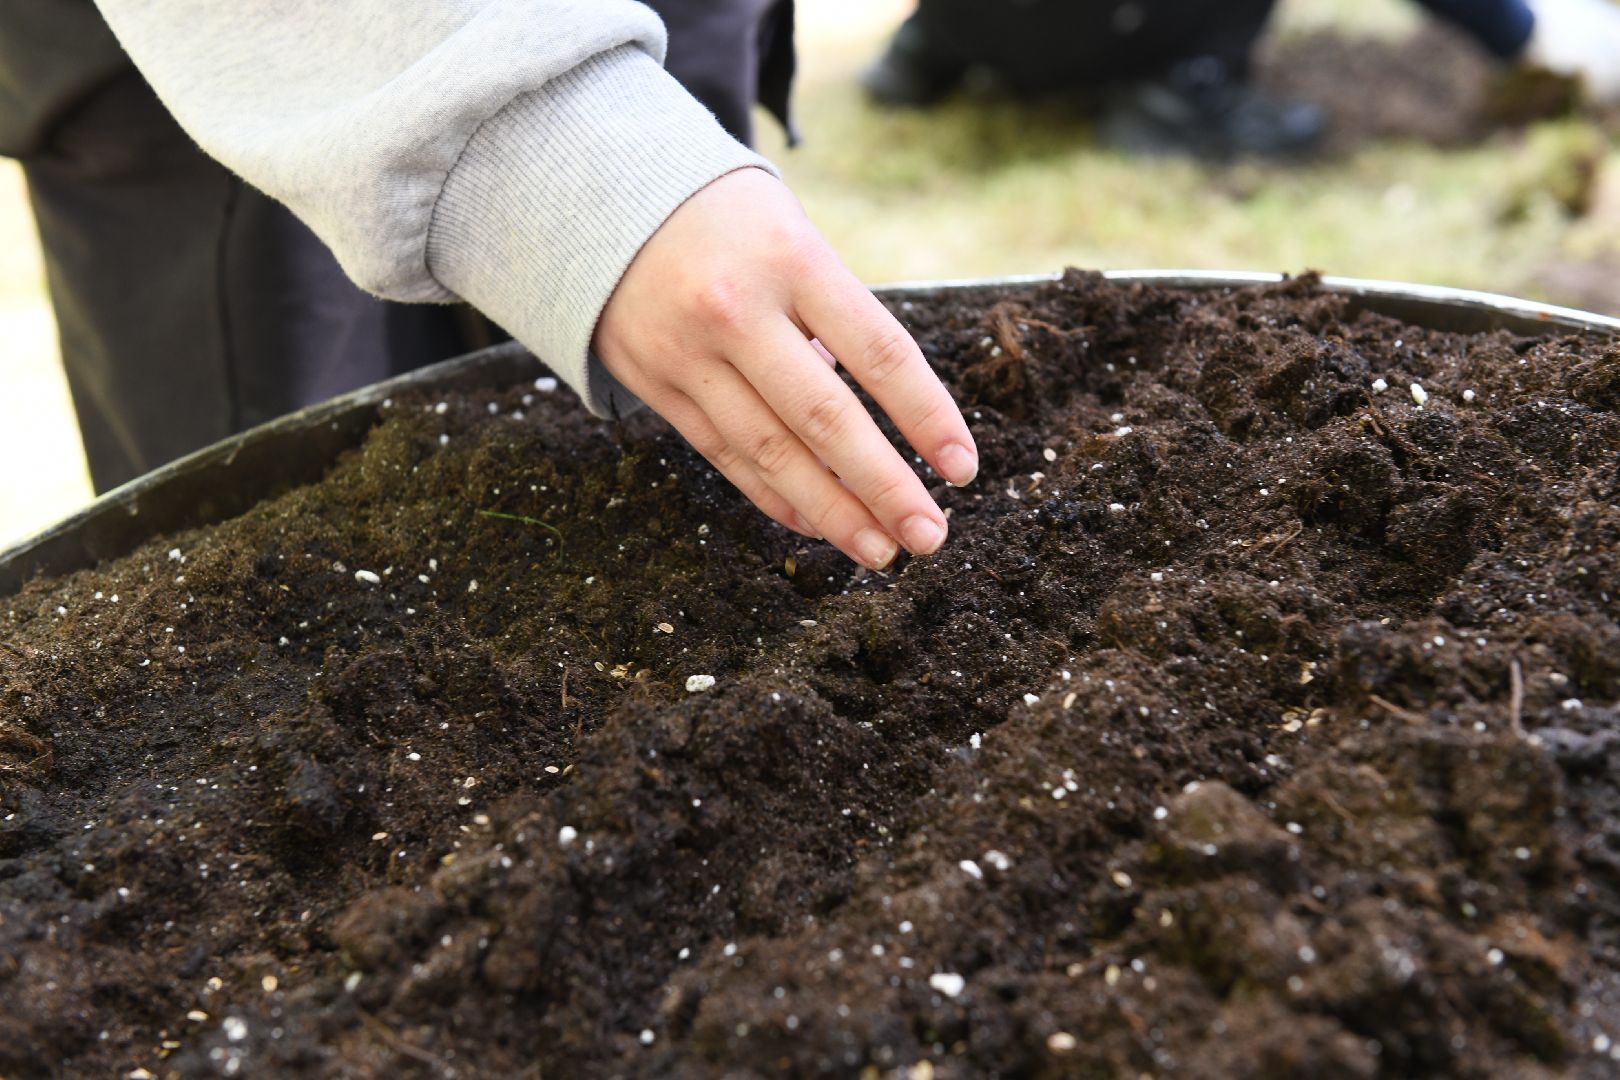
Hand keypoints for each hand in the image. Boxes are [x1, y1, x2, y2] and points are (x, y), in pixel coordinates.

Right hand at [593, 169, 977, 569]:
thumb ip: (835, 315)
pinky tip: (817, 525)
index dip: (926, 417)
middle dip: (885, 487)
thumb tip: (876, 416)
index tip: (962, 468)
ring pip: (773, 452)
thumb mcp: (792, 233)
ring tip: (881, 550)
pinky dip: (775, 496)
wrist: (600, 196)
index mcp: (792, 259)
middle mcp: (738, 311)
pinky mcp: (656, 385)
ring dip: (834, 511)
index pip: (879, 352)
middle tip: (929, 536)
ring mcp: (690, 354)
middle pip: (826, 419)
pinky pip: (726, 455)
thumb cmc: (728, 218)